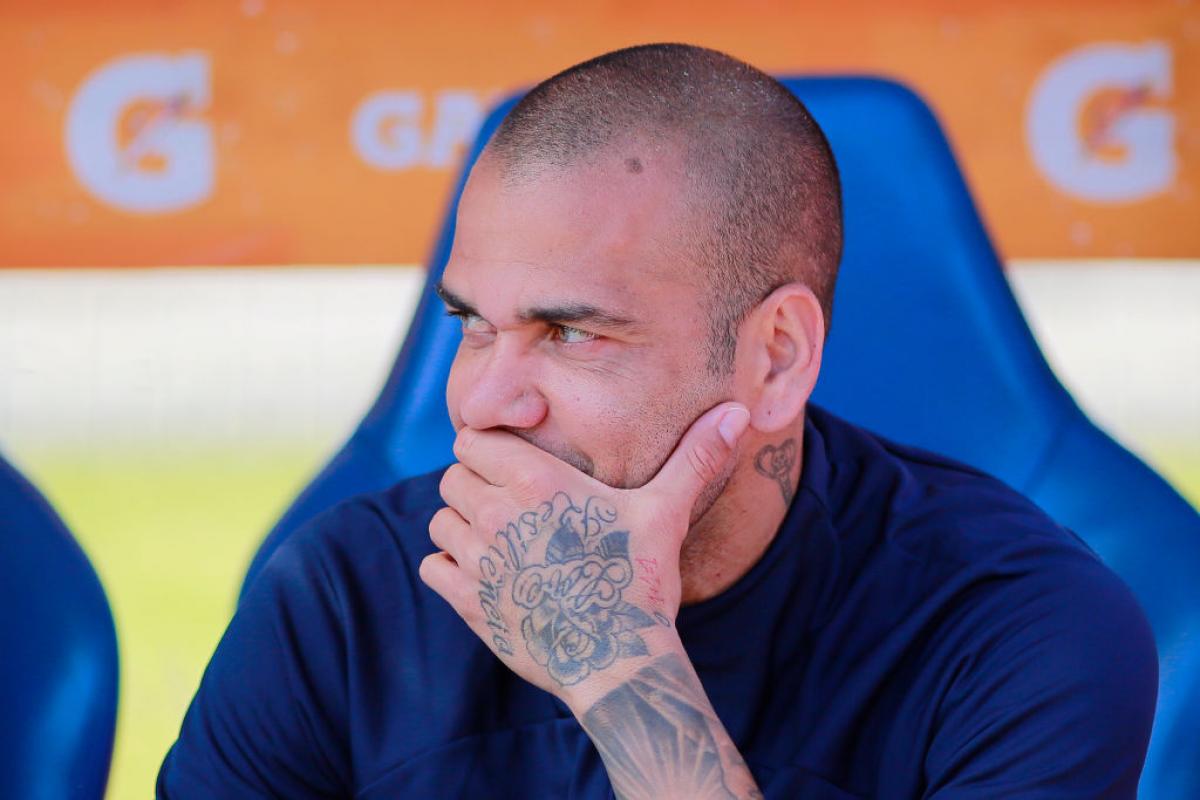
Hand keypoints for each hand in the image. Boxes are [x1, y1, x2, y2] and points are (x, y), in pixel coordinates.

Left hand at [418, 401, 750, 705]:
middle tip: (512, 507)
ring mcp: (478, 560)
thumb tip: (739, 410)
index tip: (515, 468)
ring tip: (501, 542)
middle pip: (452, 477)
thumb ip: (694, 458)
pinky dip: (450, 569)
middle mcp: (497, 514)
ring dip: (461, 527)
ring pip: (440, 521)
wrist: (618, 661)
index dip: (489, 450)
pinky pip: (432, 567)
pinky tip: (487, 575)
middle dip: (475, 486)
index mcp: (536, 481)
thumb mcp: (666, 513)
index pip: (471, 440)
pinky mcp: (468, 602)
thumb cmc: (641, 582)